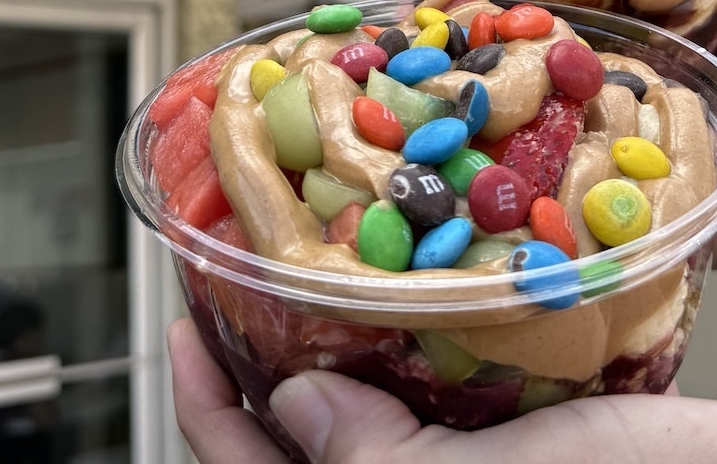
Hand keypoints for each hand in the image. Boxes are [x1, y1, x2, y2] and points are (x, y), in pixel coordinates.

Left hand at [169, 318, 716, 462]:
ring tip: (315, 272)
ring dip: (339, 355)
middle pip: (312, 454)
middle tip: (239, 281)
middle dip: (266, 372)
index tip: (178, 322)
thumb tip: (285, 416)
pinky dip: (420, 354)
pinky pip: (448, 410)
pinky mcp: (538, 457)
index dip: (205, 409)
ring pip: (376, 428)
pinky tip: (422, 293)